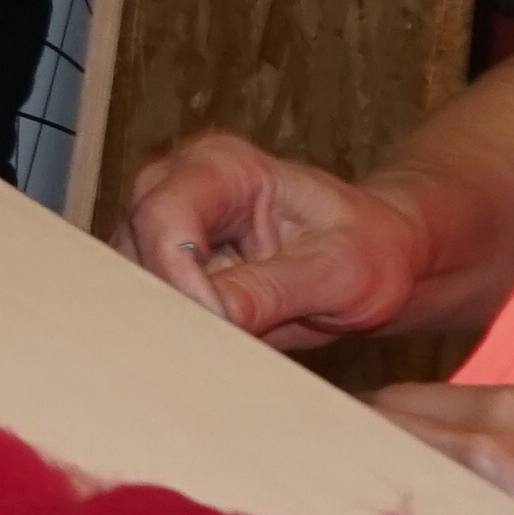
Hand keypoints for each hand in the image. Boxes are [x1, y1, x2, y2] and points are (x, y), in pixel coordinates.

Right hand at [116, 131, 437, 349]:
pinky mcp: (166, 266)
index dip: (177, 274)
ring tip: (227, 348)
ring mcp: (167, 227)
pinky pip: (147, 301)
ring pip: (132, 281)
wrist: (382, 256)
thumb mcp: (340, 271)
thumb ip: (272, 290)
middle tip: (216, 347)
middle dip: (169, 302)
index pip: (164, 216)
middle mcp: (179, 186)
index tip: (217, 322)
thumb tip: (214, 316)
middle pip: (135, 248)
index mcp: (222, 165)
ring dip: (170, 320)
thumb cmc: (372, 247)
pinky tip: (213, 349)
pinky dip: (174, 330)